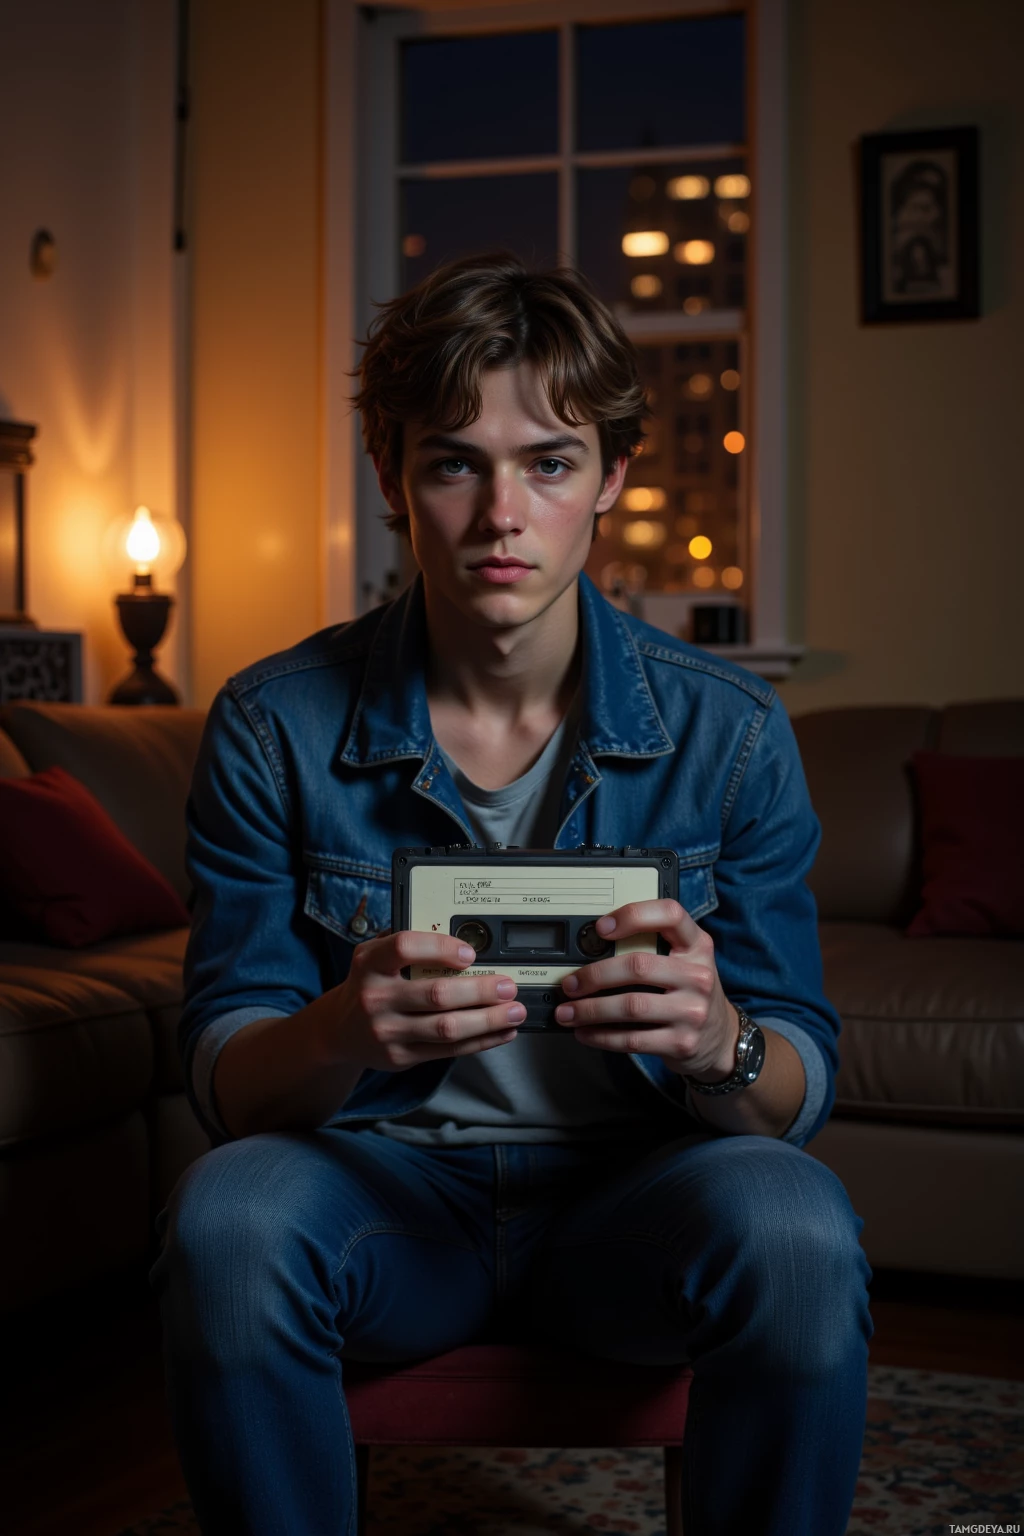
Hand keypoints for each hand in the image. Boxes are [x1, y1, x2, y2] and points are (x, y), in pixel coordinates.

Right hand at [319, 930, 523, 1071]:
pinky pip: (448, 1051)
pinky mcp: (400, 1057)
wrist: (339, 1031)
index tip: (470, 953)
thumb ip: (410, 947)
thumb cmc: (369, 984)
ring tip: (514, 1011)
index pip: (404, 948)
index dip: (440, 948)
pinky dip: (480, 1041)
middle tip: (507, 986)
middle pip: (436, 994)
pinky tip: (500, 1032)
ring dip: (487, 1020)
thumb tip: (466, 941)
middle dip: (480, 990)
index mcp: (369, 963)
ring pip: (446, 1028)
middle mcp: (375, 998)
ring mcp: (387, 1031)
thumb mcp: (375, 957)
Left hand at [554, 899, 739, 1079]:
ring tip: (567, 1012)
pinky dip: (601, 1036)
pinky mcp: (682, 1043)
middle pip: (638, 966)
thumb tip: (590, 951)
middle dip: (595, 975)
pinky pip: (632, 1039)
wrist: (721, 1039)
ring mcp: (692, 1011)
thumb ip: (652, 949)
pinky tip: (585, 1033)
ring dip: (590, 1010)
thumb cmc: (690, 993)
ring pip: (630, 1006)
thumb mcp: (684, 963)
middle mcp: (698, 976)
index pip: (670, 915)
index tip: (601, 927)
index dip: (633, 916)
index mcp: (697, 946)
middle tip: (570, 983)